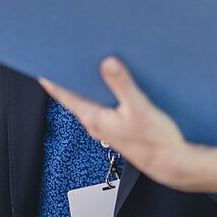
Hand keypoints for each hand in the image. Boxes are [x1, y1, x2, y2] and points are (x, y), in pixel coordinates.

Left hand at [41, 57, 216, 199]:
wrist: (173, 164)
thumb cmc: (157, 142)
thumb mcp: (139, 109)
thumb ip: (122, 84)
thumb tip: (107, 62)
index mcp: (94, 118)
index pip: (63, 94)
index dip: (50, 77)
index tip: (43, 59)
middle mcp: (96, 122)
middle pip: (74, 94)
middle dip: (69, 74)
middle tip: (66, 52)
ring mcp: (106, 125)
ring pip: (89, 98)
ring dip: (87, 81)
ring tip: (88, 60)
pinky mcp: (118, 125)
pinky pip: (103, 102)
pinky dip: (101, 89)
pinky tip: (112, 79)